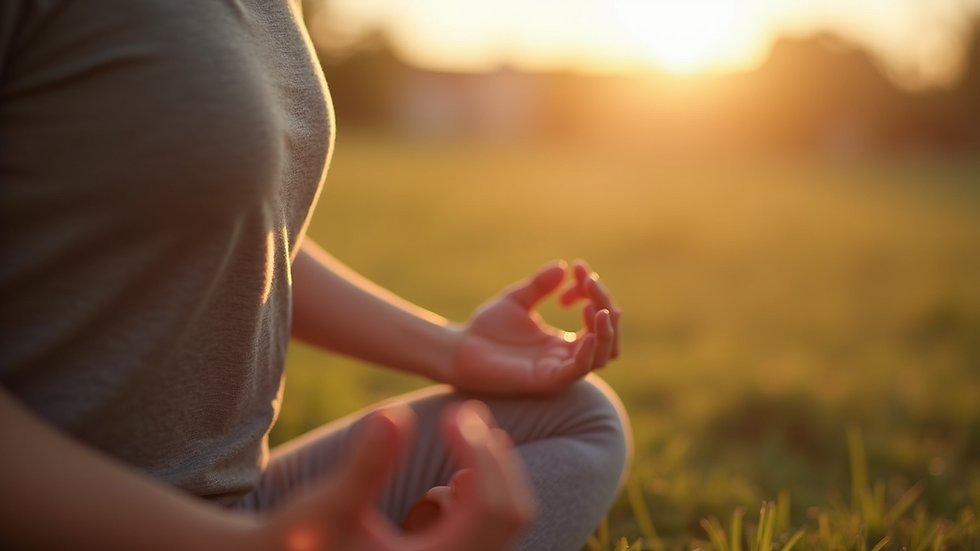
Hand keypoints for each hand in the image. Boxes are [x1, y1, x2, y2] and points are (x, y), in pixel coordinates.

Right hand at [259, 401, 534, 550]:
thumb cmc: (300, 545)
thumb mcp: (324, 510)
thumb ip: (364, 466)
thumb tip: (394, 414)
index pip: (490, 508)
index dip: (479, 453)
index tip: (452, 413)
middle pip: (512, 512)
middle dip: (491, 456)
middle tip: (464, 412)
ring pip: (507, 519)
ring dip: (490, 472)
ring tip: (459, 432)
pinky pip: (491, 529)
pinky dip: (482, 493)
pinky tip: (453, 476)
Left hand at [452, 259, 620, 394]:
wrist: (458, 349)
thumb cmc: (486, 328)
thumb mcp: (517, 299)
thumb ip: (540, 285)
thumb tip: (563, 267)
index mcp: (563, 341)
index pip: (597, 318)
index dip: (594, 291)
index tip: (579, 268)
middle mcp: (566, 356)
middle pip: (607, 336)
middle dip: (605, 304)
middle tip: (590, 281)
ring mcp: (559, 369)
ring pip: (602, 355)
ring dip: (605, 329)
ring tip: (595, 306)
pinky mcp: (548, 380)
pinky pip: (579, 369)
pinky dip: (588, 350)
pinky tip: (586, 331)